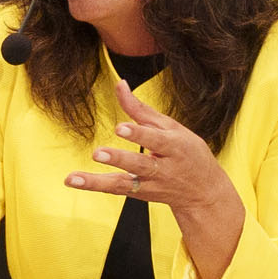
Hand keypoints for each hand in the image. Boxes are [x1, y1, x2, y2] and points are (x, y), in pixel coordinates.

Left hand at [66, 80, 242, 231]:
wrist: (203, 191)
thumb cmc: (186, 152)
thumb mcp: (170, 127)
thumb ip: (141, 109)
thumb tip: (119, 84)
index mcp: (174, 147)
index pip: (156, 140)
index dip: (139, 134)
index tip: (121, 128)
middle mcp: (163, 168)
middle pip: (140, 164)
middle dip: (120, 159)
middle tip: (99, 153)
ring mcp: (151, 184)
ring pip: (123, 183)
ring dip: (97, 181)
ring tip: (75, 177)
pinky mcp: (140, 194)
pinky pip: (116, 190)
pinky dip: (95, 185)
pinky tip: (74, 181)